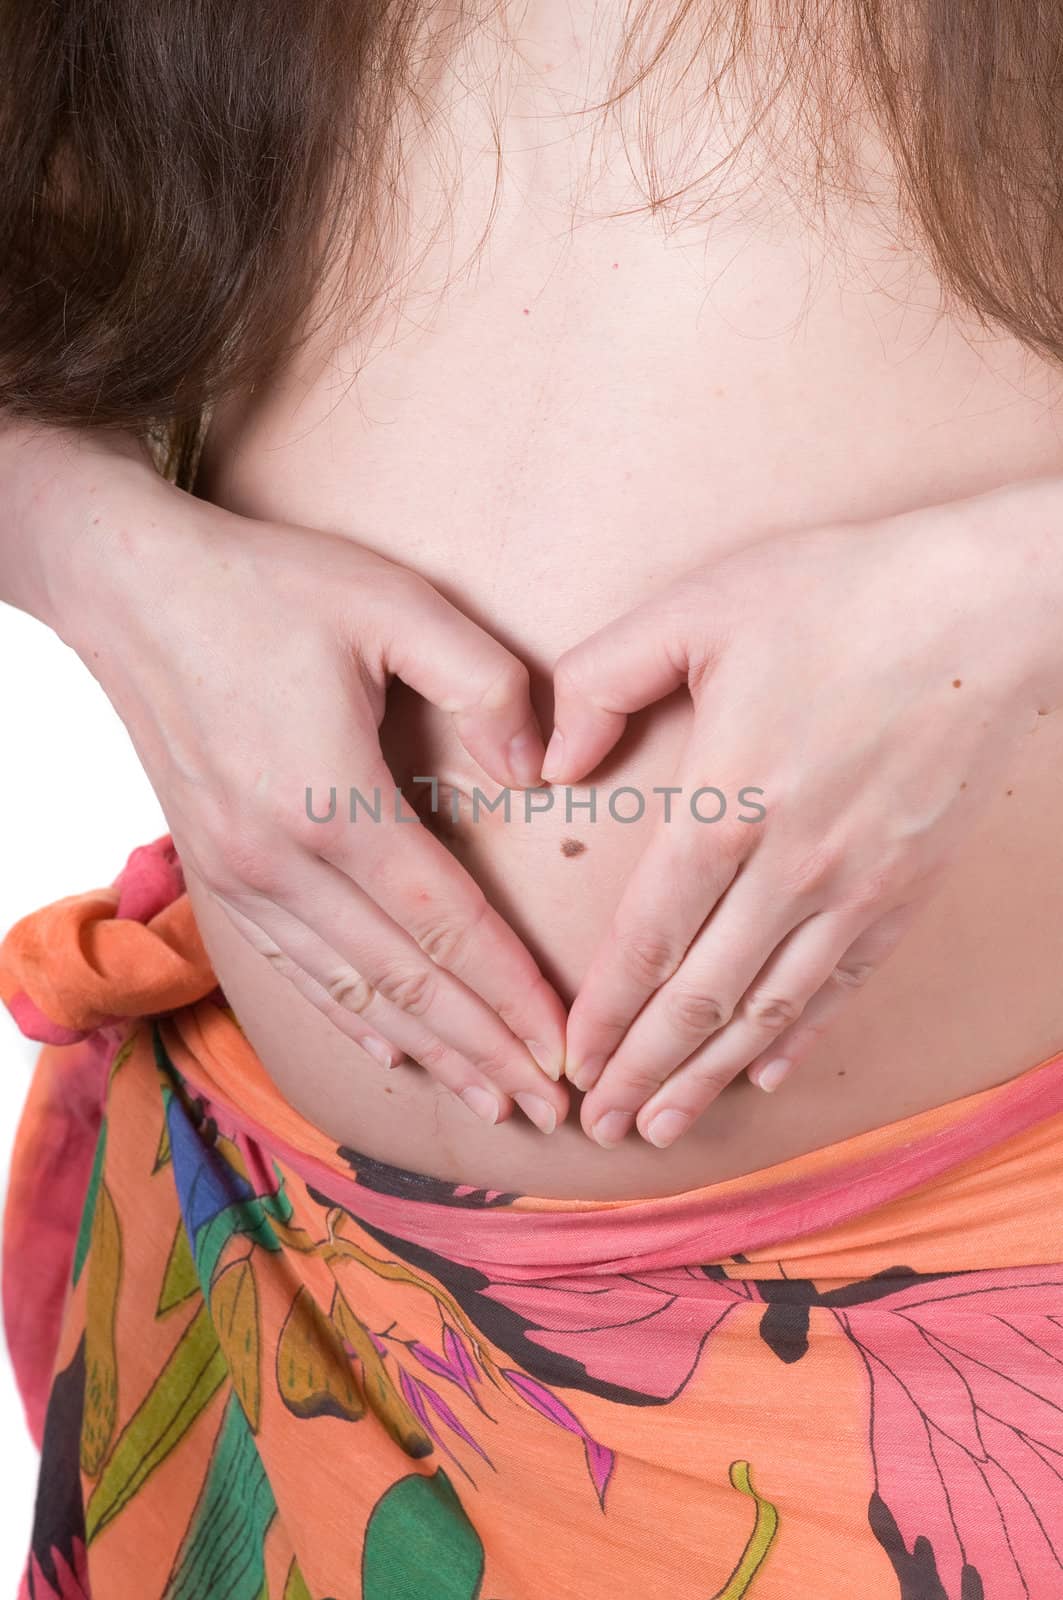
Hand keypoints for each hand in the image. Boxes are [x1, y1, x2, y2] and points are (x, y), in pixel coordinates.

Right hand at [49, 454, 568, 1133]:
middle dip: (485, 1050)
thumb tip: (536, 771)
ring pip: (350, 991)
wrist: (134, 591)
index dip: (513, 995)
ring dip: (428, 1052)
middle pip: (404, 980)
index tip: (567, 1049)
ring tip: (491, 1101)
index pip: (446, 925)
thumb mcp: (393, 603)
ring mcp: (241, 877)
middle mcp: (281, 861)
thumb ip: (484, 682)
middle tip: (551, 1108)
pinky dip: (351, 1018)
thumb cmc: (270, 588)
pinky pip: (295, 969)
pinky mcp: (219, 875)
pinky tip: (393, 1050)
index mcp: (333, 801)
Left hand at [543, 488, 1062, 1147]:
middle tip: (600, 1128)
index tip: (571, 1062)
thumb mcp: (696, 608)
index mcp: (726, 806)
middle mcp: (790, 869)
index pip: (645, 941)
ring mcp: (856, 889)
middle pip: (700, 1000)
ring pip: (770, 1011)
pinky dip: (799, 1035)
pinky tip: (768, 1072)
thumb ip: (602, 681)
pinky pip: (844, 984)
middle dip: (643, 1073)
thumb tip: (551, 765)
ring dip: (711, 1077)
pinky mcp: (907, 890)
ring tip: (665, 1128)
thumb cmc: (839, 595)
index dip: (604, 1015)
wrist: (987, 606)